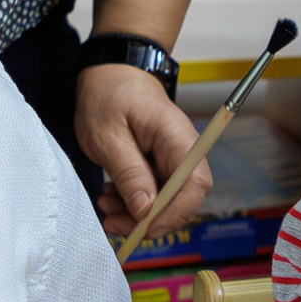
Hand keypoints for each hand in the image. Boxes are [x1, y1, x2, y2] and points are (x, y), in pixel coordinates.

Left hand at [77, 62, 208, 239]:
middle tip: (114, 224)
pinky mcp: (162, 163)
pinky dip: (135, 202)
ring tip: (106, 207)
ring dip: (138, 214)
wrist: (110, 74)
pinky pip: (156, 192)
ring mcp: (174, 158)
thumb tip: (145, 210)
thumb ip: (129, 173)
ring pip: (168, 200)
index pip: (194, 184)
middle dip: (152, 219)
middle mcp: (183, 149)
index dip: (174, 212)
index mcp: (176, 137)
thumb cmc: (108, 95)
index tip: (143, 227)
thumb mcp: (108, 136)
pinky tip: (112, 197)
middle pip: (185, 198)